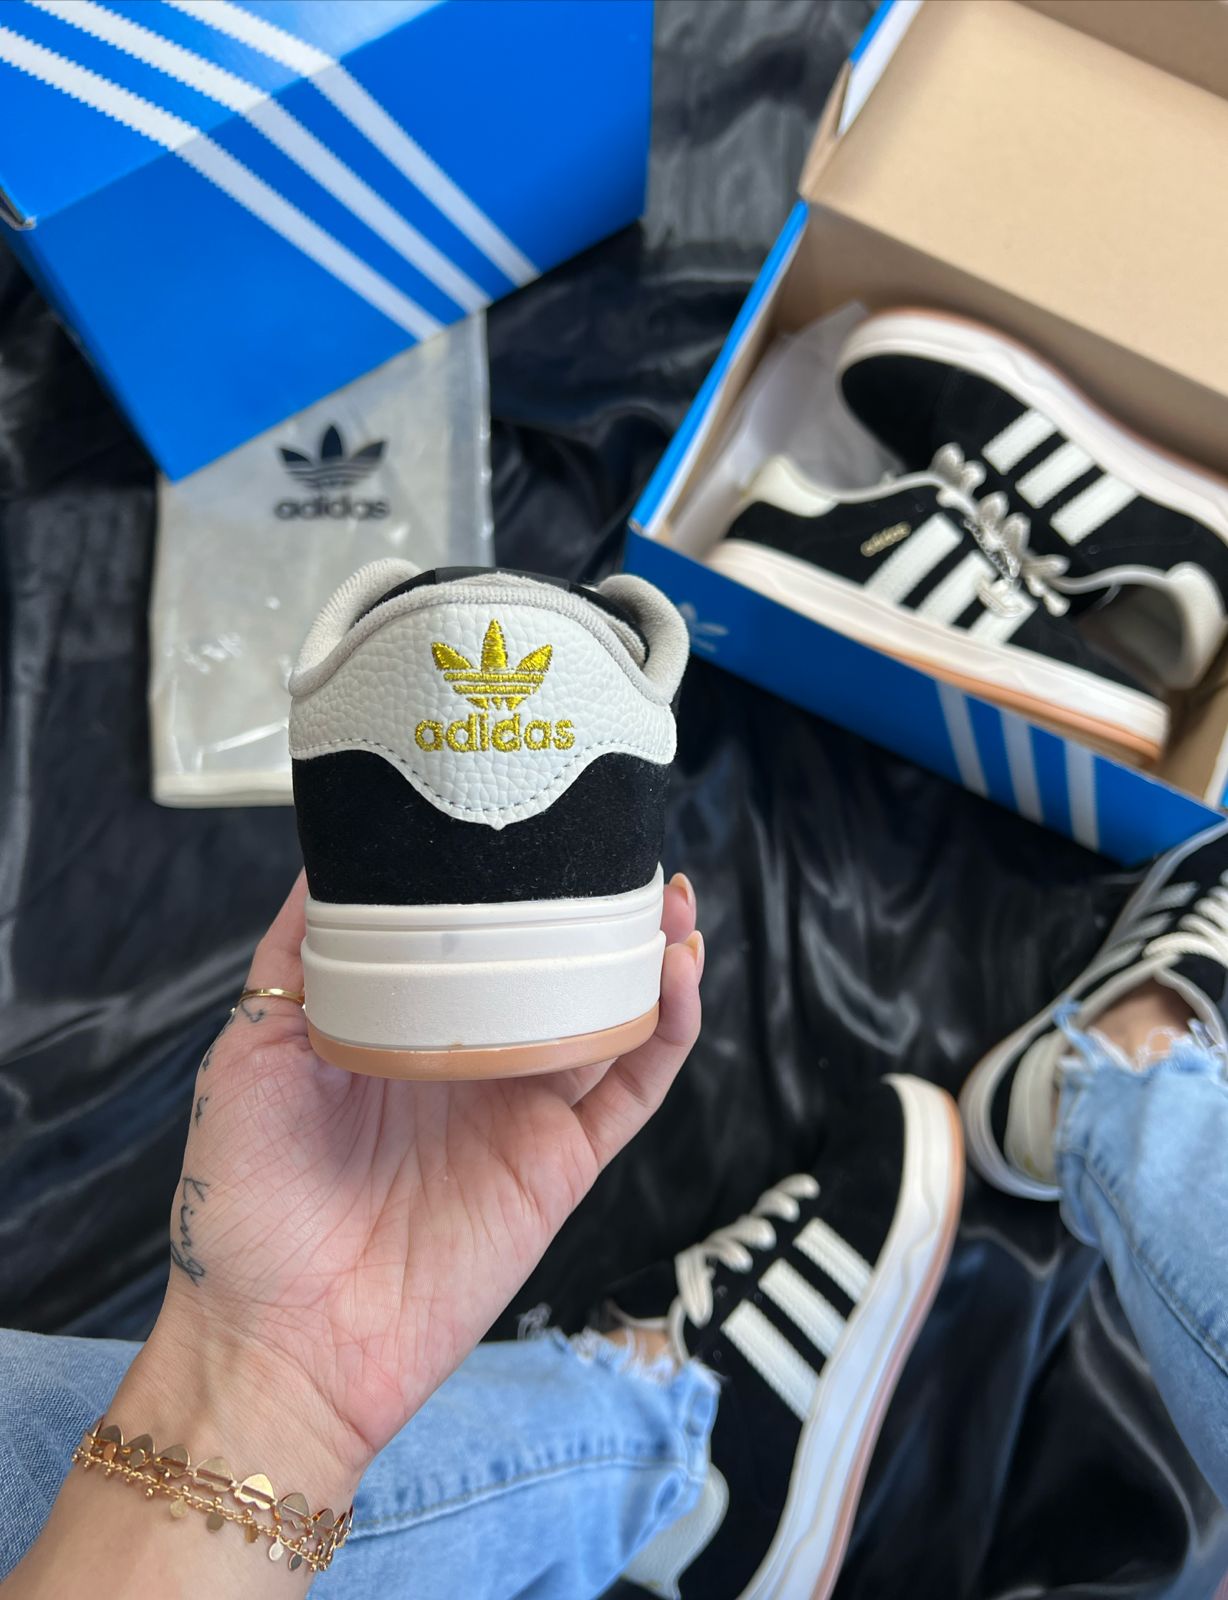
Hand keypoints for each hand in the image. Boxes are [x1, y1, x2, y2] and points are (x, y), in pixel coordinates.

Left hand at [120, 872, 702, 1503]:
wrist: (280, 1341)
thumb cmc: (247, 1203)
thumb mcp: (250, 1053)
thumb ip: (298, 960)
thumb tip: (328, 856)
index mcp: (409, 1029)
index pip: (477, 941)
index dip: (515, 887)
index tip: (537, 824)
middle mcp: (474, 1060)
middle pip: (556, 970)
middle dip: (599, 911)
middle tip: (621, 850)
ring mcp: (523, 1112)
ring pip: (610, 1016)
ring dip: (649, 956)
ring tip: (667, 900)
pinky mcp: (562, 1166)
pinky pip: (633, 1090)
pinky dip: (667, 1032)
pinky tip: (678, 977)